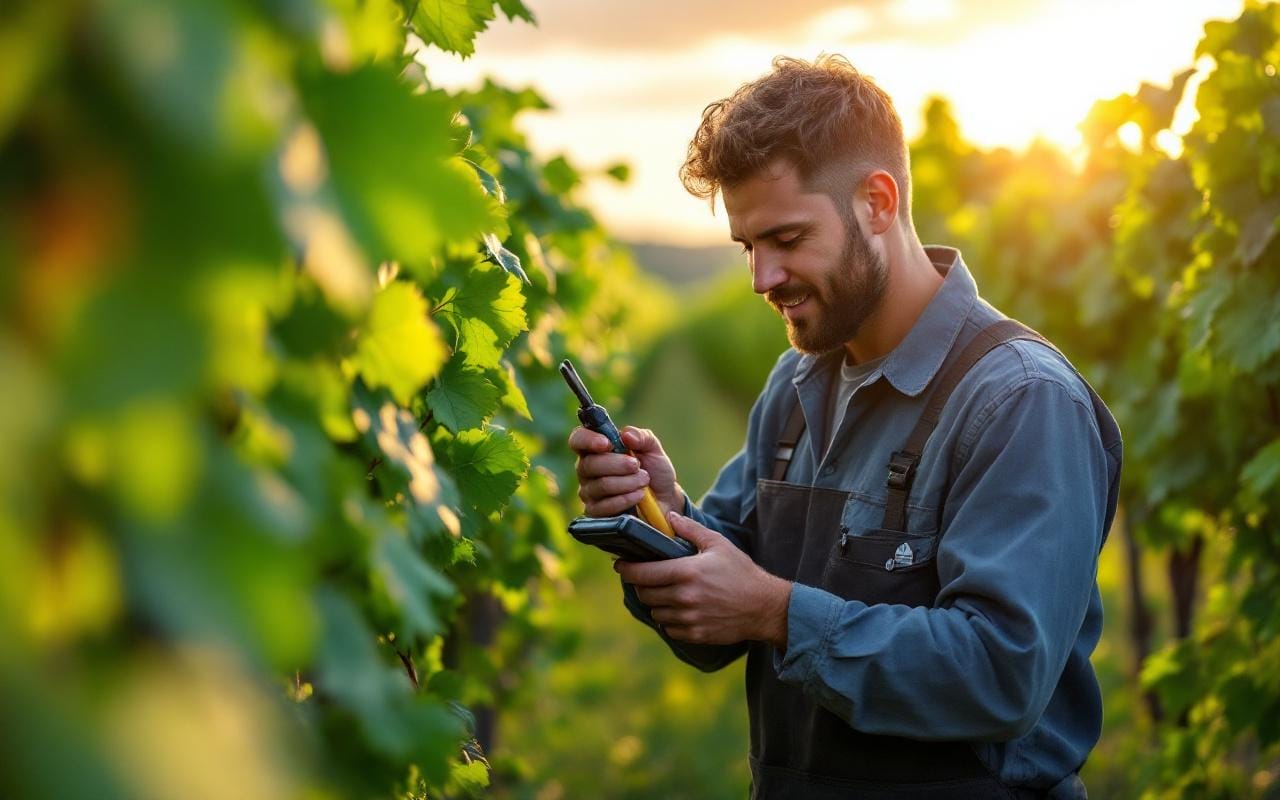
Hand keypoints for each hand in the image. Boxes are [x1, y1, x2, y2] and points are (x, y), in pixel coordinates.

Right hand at [569, 425, 683, 516]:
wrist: (665, 498)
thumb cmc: (654, 470)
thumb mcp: (652, 449)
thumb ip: (642, 437)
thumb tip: (626, 435)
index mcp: (595, 449)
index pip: (578, 439)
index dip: (588, 440)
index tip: (607, 443)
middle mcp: (587, 470)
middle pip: (589, 465)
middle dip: (618, 464)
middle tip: (637, 466)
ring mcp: (589, 492)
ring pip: (601, 485)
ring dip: (627, 482)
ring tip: (644, 481)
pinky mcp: (596, 512)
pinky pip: (604, 506)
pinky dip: (625, 499)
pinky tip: (638, 495)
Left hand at [616, 512, 791, 646]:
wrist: (764, 607)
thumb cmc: (741, 572)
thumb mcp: (718, 544)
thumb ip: (690, 529)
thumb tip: (669, 517)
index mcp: (686, 572)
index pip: (642, 573)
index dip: (626, 569)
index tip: (621, 565)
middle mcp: (684, 597)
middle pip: (644, 594)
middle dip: (640, 585)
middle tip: (646, 578)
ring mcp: (688, 619)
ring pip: (655, 612)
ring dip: (656, 602)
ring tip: (666, 592)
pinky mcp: (695, 634)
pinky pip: (669, 628)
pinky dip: (670, 619)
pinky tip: (680, 609)